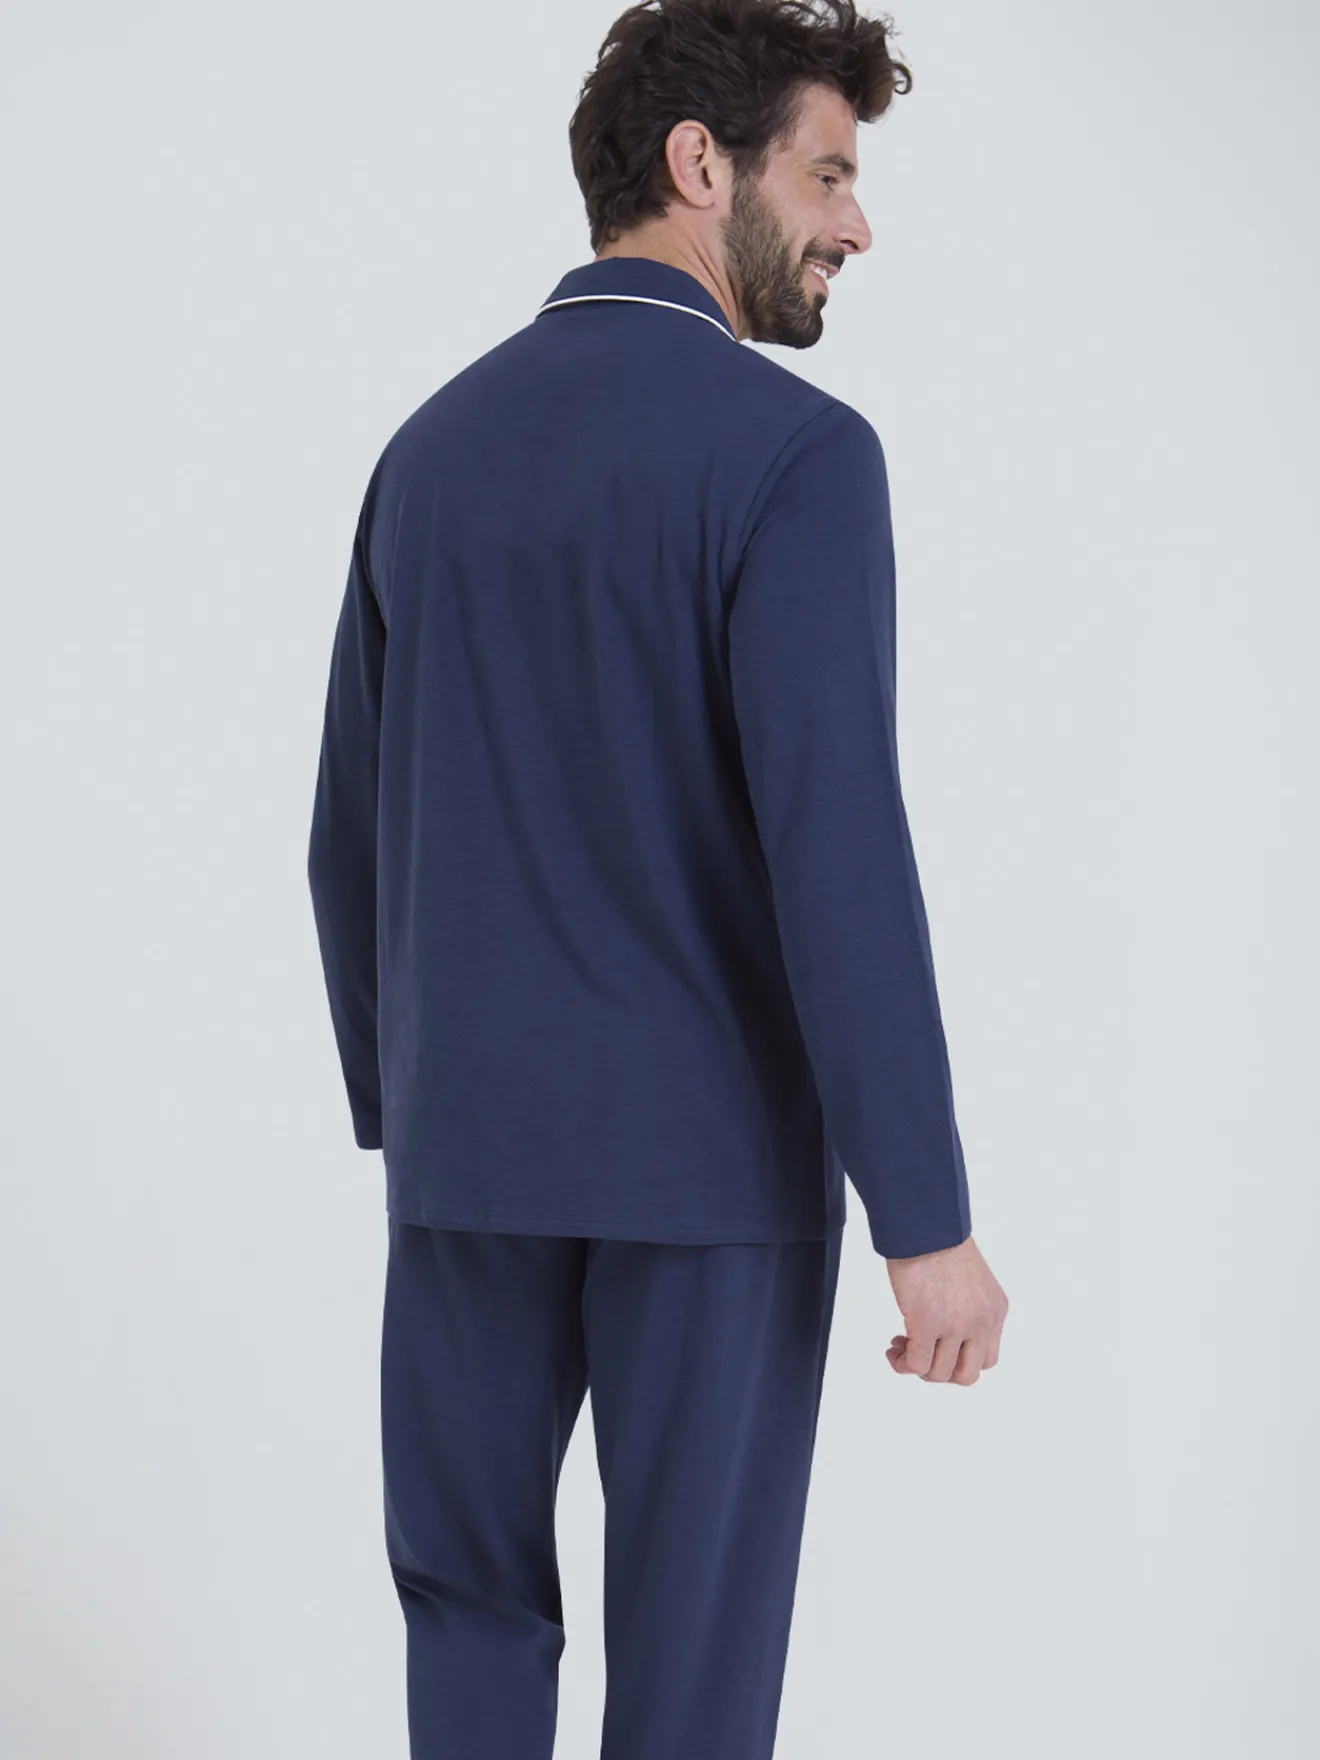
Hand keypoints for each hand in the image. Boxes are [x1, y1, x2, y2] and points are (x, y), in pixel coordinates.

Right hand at [884, 1235, 1007, 1384]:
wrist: (925, 1224)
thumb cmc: (939, 1239)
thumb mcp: (969, 1278)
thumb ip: (967, 1305)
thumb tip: (943, 1321)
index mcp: (995, 1310)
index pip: (986, 1357)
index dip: (959, 1357)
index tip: (938, 1342)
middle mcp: (981, 1323)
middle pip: (967, 1375)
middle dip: (941, 1370)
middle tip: (920, 1351)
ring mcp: (955, 1327)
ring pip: (939, 1375)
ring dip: (917, 1367)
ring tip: (900, 1347)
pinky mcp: (926, 1325)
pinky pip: (917, 1364)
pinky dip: (902, 1364)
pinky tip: (893, 1350)